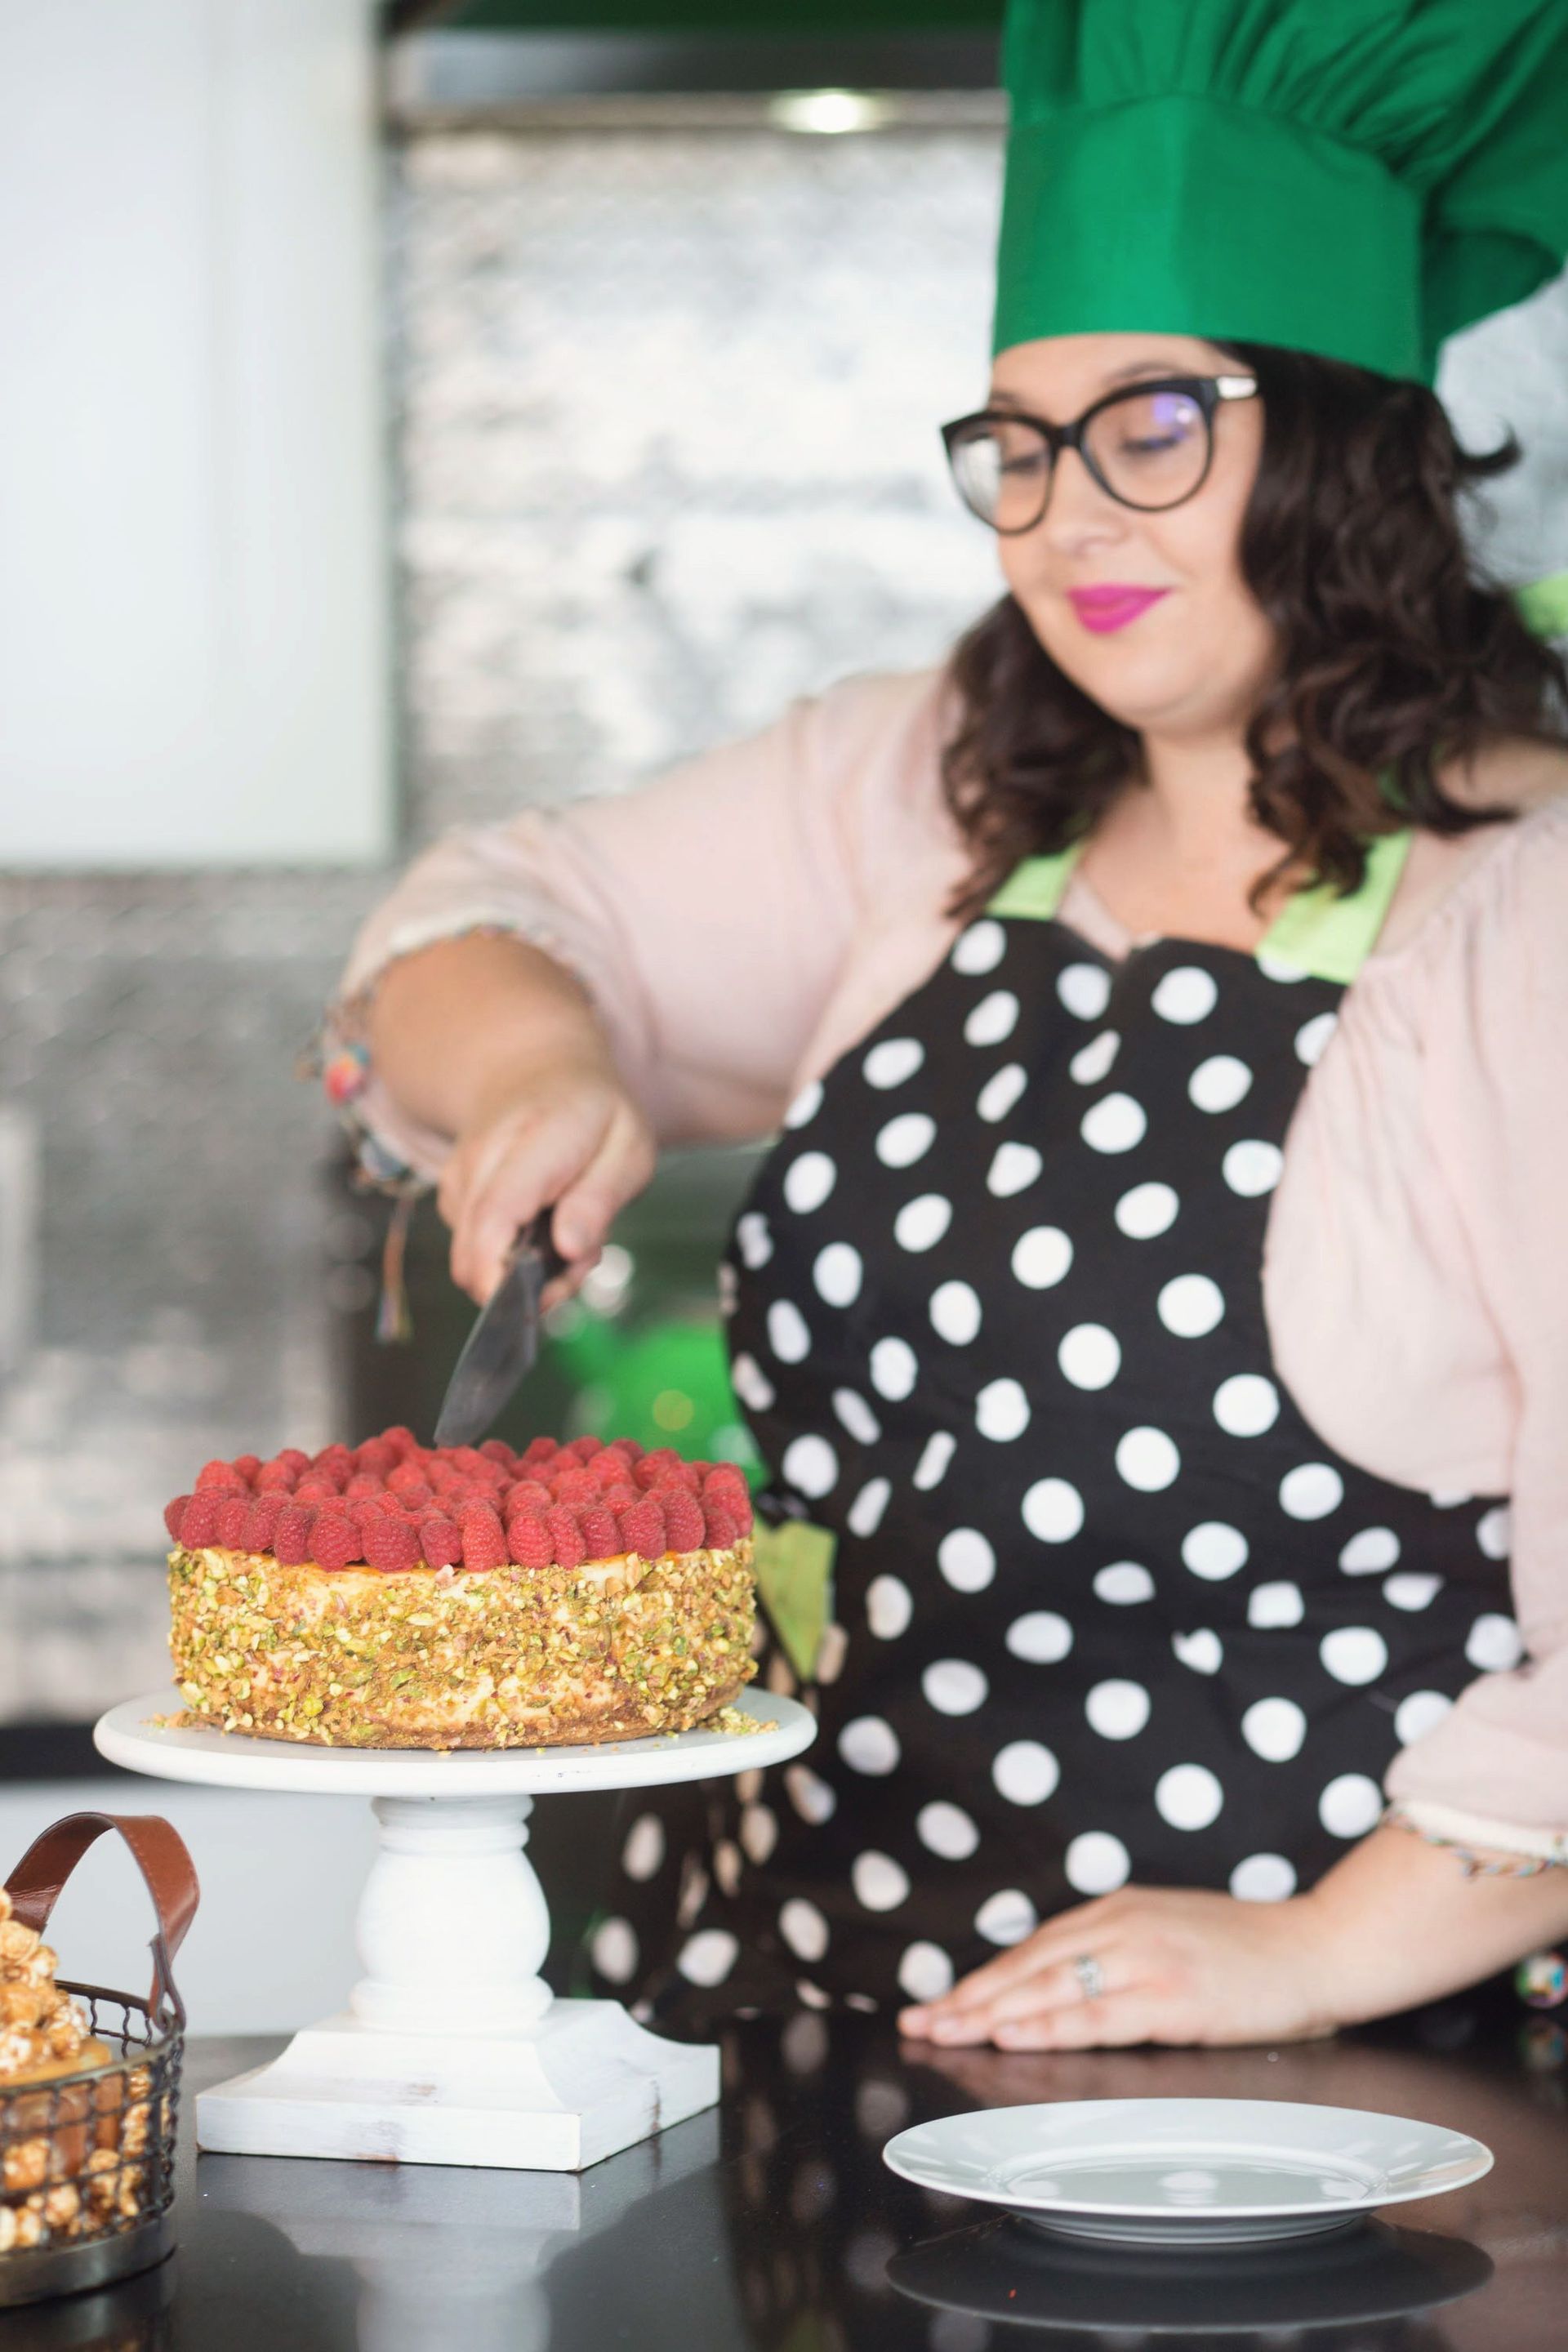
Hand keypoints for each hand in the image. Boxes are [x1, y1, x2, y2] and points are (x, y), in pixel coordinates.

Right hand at [437, 1057, 656, 1304]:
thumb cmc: (594, 1114)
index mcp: (534, 1140)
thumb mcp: (628, 1148)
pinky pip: (473, 1251)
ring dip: (524, 1271)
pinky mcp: (451, 1198)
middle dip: (529, 1285)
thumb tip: (571, 1250)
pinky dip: (509, 1256)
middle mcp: (481, 1159)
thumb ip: (600, 1200)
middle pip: (475, 1251)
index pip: (495, 1215)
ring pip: (474, 1260)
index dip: (500, 1273)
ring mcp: (458, 1178)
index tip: (531, 1304)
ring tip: (568, 1236)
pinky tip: (540, 1228)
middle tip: (579, 1265)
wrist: (537, 1071)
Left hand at [897, 1884, 1340, 2050]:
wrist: (1321, 1946)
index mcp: (1120, 1910)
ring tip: (945, 2031)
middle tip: (920, 2021)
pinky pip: (1096, 2014)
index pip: (1033, 1947)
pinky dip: (1048, 2026)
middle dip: (969, 1998)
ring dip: (990, 2013)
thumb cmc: (1252, 1951)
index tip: (940, 2001)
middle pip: (1028, 1966)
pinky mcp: (1172, 1997)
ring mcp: (1146, 1960)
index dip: (983, 1978)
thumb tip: (1064, 1982)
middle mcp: (1123, 1927)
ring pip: (1050, 1989)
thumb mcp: (1171, 1931)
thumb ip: (1119, 1948)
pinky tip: (1011, 2035)